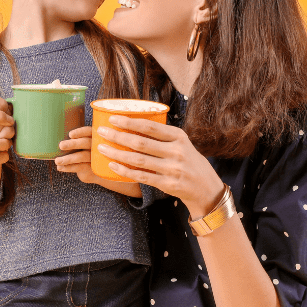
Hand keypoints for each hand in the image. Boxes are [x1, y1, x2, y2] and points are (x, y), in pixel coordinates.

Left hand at [54, 126, 100, 183]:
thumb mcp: (80, 145)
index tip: (70, 134)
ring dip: (68, 158)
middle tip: (61, 145)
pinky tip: (60, 167)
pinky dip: (69, 167)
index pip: (88, 131)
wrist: (93, 171)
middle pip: (86, 143)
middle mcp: (96, 146)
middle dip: (73, 144)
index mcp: (93, 137)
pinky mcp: (91, 169)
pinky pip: (80, 167)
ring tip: (57, 161)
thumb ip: (72, 139)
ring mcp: (95, 158)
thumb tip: (51, 135)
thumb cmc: (82, 153)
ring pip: (82, 156)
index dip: (80, 132)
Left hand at [95, 116, 224, 215]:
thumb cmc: (188, 161)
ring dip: (116, 154)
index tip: (113, 118)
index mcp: (178, 137)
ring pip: (138, 160)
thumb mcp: (181, 143)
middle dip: (117, 136)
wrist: (206, 187)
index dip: (129, 122)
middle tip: (101, 132)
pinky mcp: (167, 184)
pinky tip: (112, 166)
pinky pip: (141, 176)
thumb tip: (133, 122)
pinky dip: (124, 171)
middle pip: (140, 142)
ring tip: (101, 148)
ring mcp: (172, 169)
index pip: (150, 126)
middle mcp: (176, 152)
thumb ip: (162, 135)